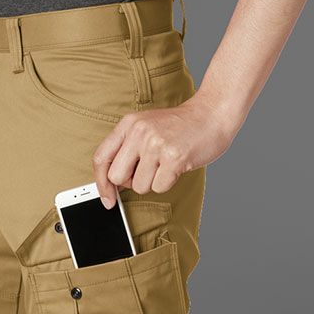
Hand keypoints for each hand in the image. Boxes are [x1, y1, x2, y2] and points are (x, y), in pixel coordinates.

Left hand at [93, 92, 239, 208]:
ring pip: (139, 186)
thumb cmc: (178, 127)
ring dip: (152, 182)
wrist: (212, 114)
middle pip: (116, 177)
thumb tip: (110, 184)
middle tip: (146, 172)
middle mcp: (139, 132)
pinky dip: (167, 182)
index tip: (107, 199)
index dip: (101, 183)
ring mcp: (156, 144)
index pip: (101, 158)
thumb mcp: (145, 127)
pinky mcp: (174, 157)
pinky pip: (159, 187)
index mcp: (128, 124)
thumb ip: (126, 149)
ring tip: (165, 165)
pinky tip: (176, 166)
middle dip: (129, 183)